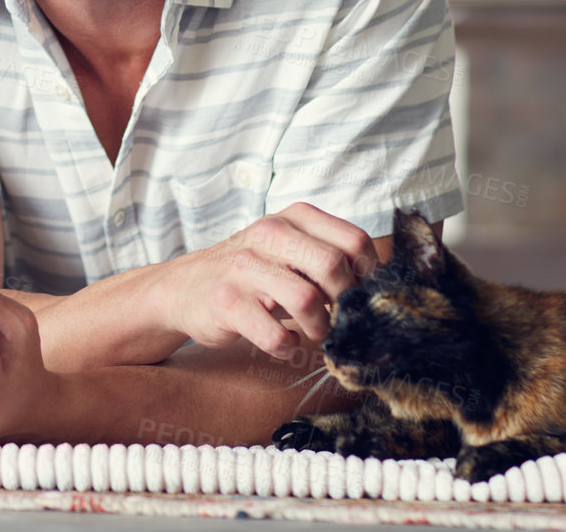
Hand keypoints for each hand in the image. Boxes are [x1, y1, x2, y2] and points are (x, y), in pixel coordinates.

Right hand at [162, 202, 373, 359]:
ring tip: (313, 333)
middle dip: (345, 304)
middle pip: (334, 267)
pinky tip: (283, 343)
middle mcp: (267, 233)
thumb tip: (380, 288)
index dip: (367, 276)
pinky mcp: (225, 301)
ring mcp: (243, 266)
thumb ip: (327, 256)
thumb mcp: (287, 250)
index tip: (359, 297)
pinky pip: (275, 335)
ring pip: (307, 300)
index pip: (354, 241)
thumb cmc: (251, 272)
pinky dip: (287, 347)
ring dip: (319, 329)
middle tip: (338, 320)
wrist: (184, 288)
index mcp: (291, 218)